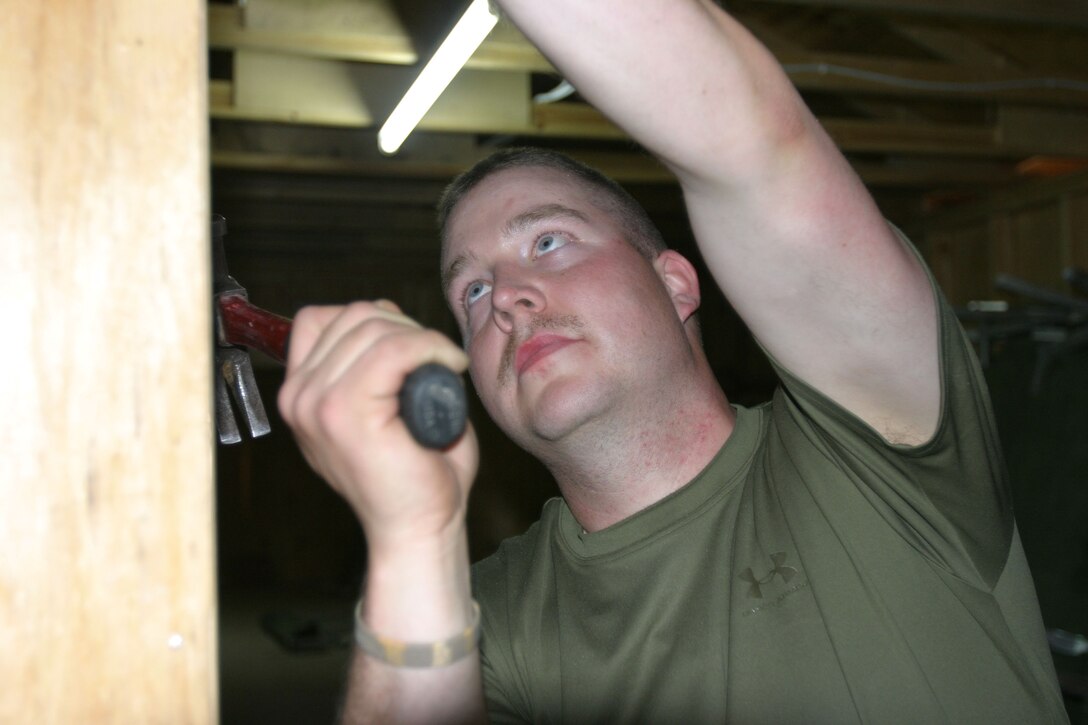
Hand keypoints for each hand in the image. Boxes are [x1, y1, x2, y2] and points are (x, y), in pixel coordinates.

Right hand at [277, 301, 477, 554]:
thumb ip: (372, 364)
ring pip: (373, 328)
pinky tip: (452, 364)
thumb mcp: (383, 406)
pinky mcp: (346, 414)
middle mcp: (298, 397)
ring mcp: (316, 405)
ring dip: (421, 338)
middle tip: (438, 359)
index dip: (374, 320)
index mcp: (301, 394)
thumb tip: (390, 322)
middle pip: (353, 316)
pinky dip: (430, 347)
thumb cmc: (416, 471)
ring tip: (445, 365)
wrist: (422, 526)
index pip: (321, 319)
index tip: (411, 346)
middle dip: (405, 326)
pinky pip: (393, 350)